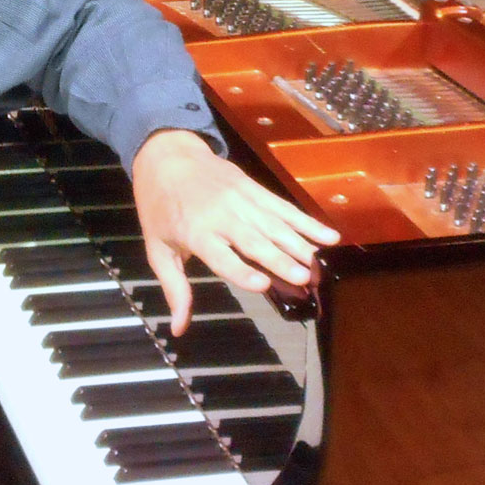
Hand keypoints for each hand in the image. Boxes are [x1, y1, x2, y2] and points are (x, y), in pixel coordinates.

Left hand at [132, 129, 338, 335]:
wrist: (166, 156)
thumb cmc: (160, 208)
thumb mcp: (158, 249)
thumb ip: (174, 288)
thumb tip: (178, 328)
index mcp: (195, 232)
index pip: (221, 255)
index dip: (241, 271)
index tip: (263, 284)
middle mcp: (221, 215)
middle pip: (254, 240)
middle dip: (280, 259)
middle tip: (304, 278)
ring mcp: (241, 199)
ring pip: (274, 224)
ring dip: (299, 243)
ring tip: (316, 263)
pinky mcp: (254, 188)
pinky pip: (283, 207)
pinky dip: (306, 221)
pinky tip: (327, 235)